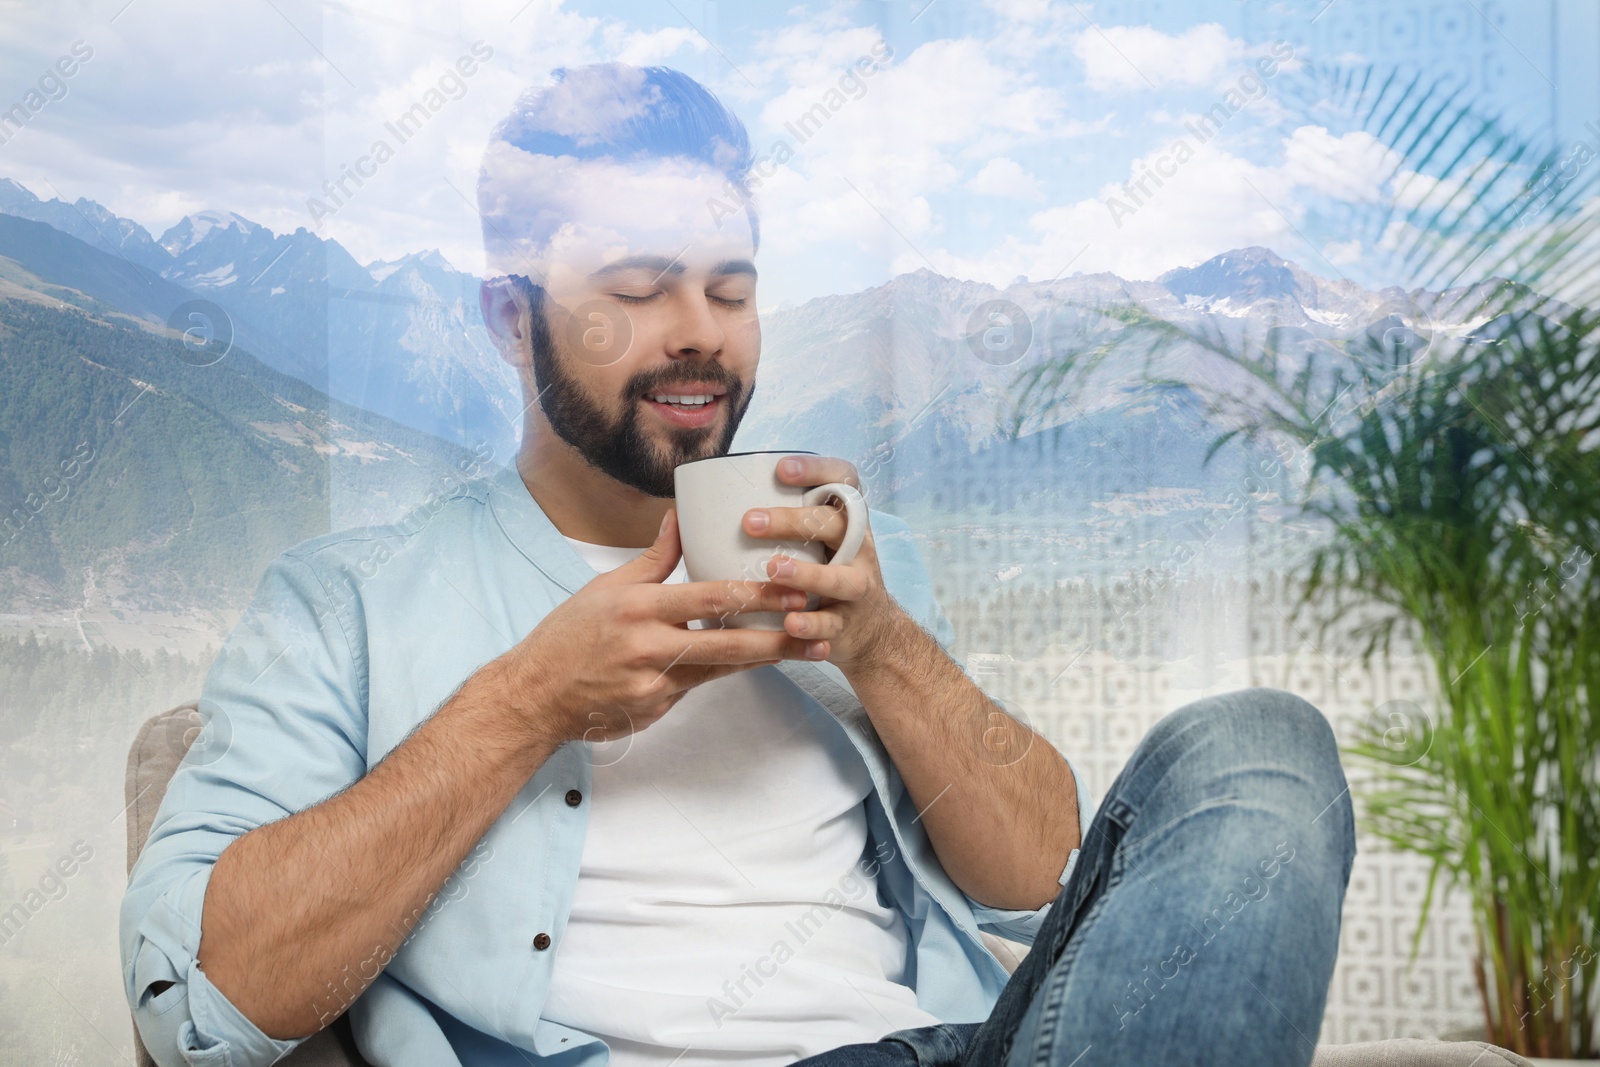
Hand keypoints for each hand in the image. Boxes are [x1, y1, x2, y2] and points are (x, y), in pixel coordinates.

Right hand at [496, 510, 823, 745]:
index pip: (709, 598)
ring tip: (807, 649)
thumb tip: (679, 514)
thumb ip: (654, 557)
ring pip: (721, 669)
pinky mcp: (655, 710)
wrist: (535, 696)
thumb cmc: (569, 635)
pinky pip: (697, 687)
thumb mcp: (607, 587)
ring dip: (766, 659)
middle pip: (727, 642)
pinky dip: (724, 672)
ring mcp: (653, 684)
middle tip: (816, 625)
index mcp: (638, 607)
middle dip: (777, 635)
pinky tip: (756, 662)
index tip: (792, 588)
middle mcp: (649, 647)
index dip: (756, 596)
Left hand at [744, 454, 905, 673]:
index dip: (817, 470)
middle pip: (834, 525)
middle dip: (794, 521)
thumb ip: (784, 522)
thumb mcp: (817, 542)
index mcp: (845, 520)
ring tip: (774, 570)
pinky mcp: (849, 624)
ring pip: (841, 578)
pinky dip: (812, 625)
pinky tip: (790, 623)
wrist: (871, 631)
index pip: (843, 480)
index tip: (781, 469)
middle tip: (750, 522)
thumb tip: (711, 503)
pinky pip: (833, 624)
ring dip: (808, 574)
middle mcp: (857, 548)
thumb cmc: (826, 573)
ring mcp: (857, 587)